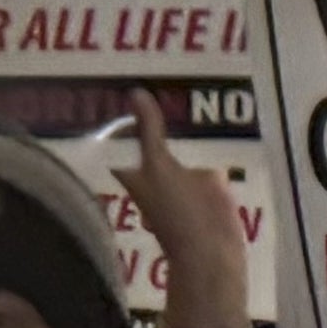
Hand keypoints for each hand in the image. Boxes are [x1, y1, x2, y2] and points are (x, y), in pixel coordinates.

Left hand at [120, 87, 247, 327]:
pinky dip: (202, 139)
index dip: (113, 113)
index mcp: (131, 170)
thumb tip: (135, 94)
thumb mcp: (160, 166)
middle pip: (145, 137)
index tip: (117, 83)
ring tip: (186, 85)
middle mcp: (151, 173)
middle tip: (156, 74)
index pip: (115, 136)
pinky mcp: (203, 185)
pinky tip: (212, 115)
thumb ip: (149, 131)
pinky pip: (199, 156)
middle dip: (150, 113)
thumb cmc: (178, 212)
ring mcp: (178, 179)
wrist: (213, 253)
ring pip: (174, 145)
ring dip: (178, 124)